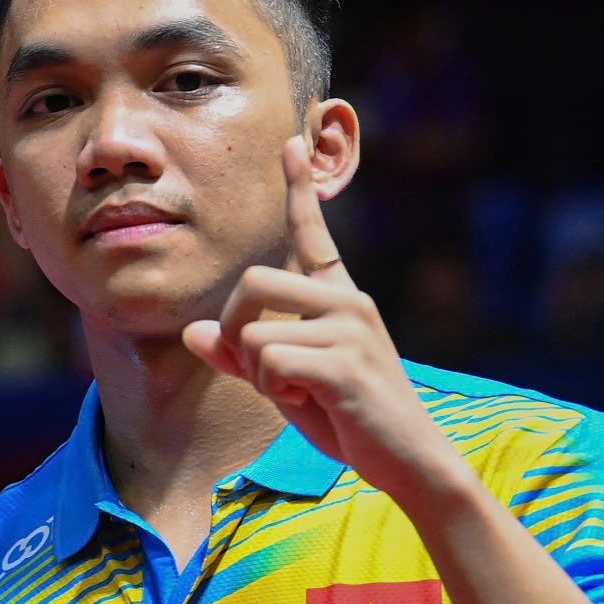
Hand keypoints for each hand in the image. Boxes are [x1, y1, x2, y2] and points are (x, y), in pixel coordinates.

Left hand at [182, 136, 463, 504]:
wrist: (408, 463)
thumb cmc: (347, 419)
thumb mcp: (285, 384)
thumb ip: (242, 356)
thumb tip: (194, 332)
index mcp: (338, 299)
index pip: (312, 235)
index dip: (298, 189)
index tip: (292, 141)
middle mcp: (348, 301)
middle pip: (251, 284)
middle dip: (233, 330)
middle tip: (258, 370)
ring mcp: (350, 328)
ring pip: (255, 333)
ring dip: (259, 374)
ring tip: (299, 392)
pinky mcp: (345, 363)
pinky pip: (270, 363)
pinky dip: (274, 391)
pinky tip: (312, 404)